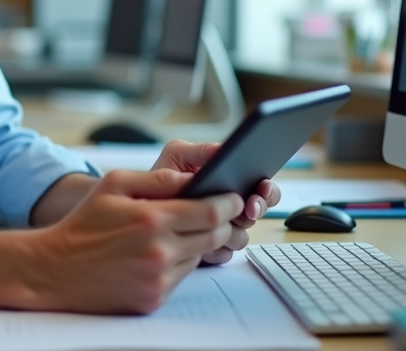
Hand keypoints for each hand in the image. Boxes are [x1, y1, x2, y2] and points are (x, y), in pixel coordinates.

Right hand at [29, 168, 243, 313]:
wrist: (56, 269)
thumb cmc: (84, 224)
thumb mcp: (114, 184)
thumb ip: (158, 179)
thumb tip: (194, 179)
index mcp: (152, 219)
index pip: (212, 211)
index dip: (229, 202)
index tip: (232, 196)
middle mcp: (160, 252)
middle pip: (215, 235)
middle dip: (221, 221)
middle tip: (215, 211)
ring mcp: (158, 279)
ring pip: (201, 255)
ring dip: (198, 242)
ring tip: (178, 231)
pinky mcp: (154, 298)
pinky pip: (183, 276)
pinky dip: (179, 262)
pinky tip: (159, 252)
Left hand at [152, 139, 281, 264]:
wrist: (138, 210)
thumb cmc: (159, 179)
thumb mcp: (178, 156)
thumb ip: (201, 152)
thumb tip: (224, 150)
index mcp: (229, 182)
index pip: (262, 185)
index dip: (267, 189)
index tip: (261, 188)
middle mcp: (230, 205)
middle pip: (260, 210)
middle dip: (256, 208)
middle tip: (249, 208)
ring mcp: (222, 228)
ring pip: (243, 235)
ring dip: (233, 231)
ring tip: (219, 225)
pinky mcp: (212, 250)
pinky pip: (225, 254)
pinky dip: (216, 249)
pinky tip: (205, 244)